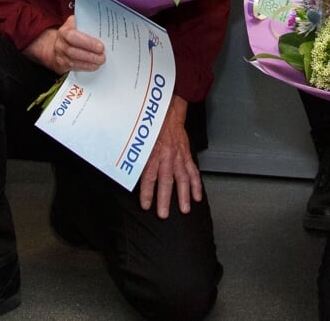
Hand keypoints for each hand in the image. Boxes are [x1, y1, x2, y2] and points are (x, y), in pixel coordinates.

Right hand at [22, 14, 105, 74]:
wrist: (56, 46)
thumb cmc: (70, 34)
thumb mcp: (74, 24)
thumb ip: (84, 22)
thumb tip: (101, 22)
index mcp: (64, 32)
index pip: (73, 36)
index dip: (87, 42)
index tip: (100, 46)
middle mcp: (60, 44)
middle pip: (73, 51)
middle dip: (90, 55)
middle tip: (103, 56)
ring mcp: (60, 56)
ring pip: (73, 61)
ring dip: (89, 62)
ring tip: (100, 61)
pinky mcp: (62, 65)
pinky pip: (73, 68)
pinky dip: (85, 67)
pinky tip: (94, 66)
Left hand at [136, 97, 202, 216]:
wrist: (168, 114)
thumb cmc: (153, 128)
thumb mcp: (141, 143)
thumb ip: (139, 160)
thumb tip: (132, 175)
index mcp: (153, 154)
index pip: (149, 177)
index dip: (147, 192)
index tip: (145, 205)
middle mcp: (166, 157)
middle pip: (166, 181)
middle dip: (165, 199)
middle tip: (164, 214)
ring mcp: (178, 157)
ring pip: (182, 178)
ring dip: (184, 195)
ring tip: (185, 209)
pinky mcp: (186, 155)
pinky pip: (193, 171)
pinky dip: (196, 184)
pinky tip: (197, 196)